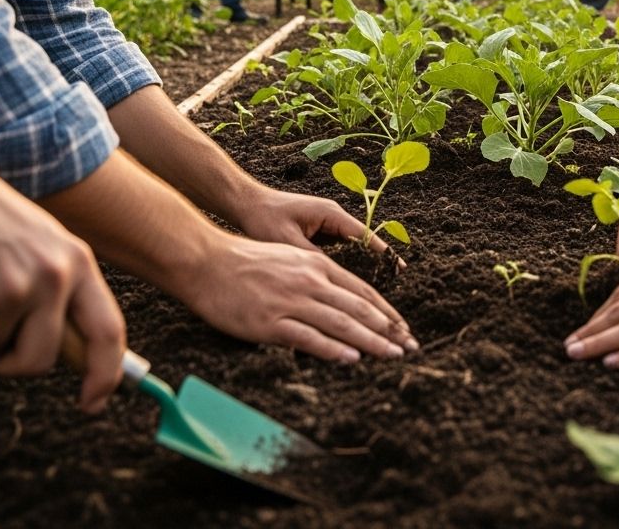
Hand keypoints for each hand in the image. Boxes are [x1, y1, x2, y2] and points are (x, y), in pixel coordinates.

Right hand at [0, 177, 124, 412]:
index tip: (95, 402)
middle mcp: (56, 273)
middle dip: (10, 360)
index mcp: (78, 261)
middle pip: (41, 361)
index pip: (108, 330)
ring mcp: (18, 284)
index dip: (106, 375)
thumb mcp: (41, 246)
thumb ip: (61, 293)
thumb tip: (76, 354)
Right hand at [187, 236, 417, 362]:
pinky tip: (352, 358)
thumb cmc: (245, 262)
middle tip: (410, 346)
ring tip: (392, 354)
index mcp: (316, 266)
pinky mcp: (271, 322)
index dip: (386, 311)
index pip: (362, 291)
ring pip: (341, 323)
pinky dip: (333, 349)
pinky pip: (308, 338)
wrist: (207, 261)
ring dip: (371, 341)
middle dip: (388, 329)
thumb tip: (336, 301)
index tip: (404, 327)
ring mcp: (291, 302)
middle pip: (358, 308)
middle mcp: (310, 281)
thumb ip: (314, 279)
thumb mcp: (289, 260)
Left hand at [235, 188, 402, 265]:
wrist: (245, 204)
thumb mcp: (288, 242)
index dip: (383, 253)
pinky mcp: (317, 232)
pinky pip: (338, 249)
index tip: (400, 268)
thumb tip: (334, 281)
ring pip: (352, 246)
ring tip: (380, 285)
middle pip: (363, 241)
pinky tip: (352, 281)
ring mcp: (326, 224)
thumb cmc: (263, 219)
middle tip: (396, 281)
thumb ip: (313, 259)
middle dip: (378, 260)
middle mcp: (333, 217)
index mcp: (331, 214)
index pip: (365, 235)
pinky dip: (346, 262)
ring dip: (363, 263)